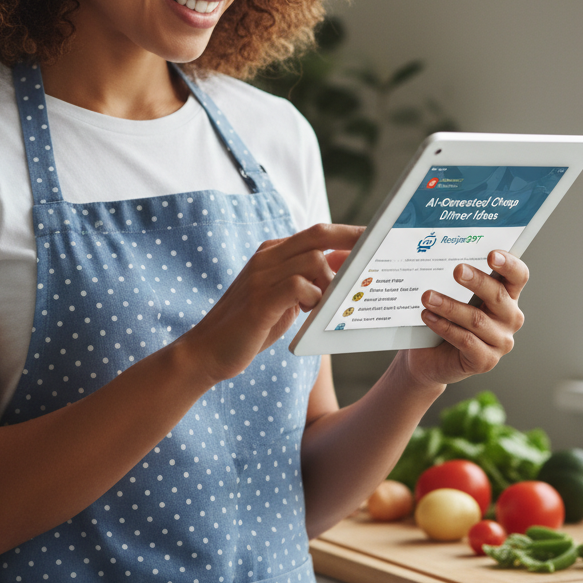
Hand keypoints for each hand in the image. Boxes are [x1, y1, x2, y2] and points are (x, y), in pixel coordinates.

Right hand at [180, 223, 362, 383]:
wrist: (207, 351)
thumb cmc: (251, 326)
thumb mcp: (284, 297)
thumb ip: (308, 279)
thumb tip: (343, 265)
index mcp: (272, 252)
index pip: (317, 231)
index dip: (348, 233)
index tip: (375, 238)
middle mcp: (266, 257)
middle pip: (318, 234)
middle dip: (352, 238)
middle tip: (376, 250)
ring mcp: (261, 276)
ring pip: (313, 260)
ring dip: (332, 282)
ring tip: (330, 303)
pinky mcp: (259, 299)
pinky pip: (299, 286)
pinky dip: (314, 298)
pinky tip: (311, 312)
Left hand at [401, 250, 526, 387]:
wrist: (430, 356)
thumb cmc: (445, 319)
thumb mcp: (454, 295)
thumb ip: (458, 278)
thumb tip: (442, 254)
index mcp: (507, 296)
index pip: (518, 276)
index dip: (509, 264)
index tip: (492, 255)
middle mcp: (509, 318)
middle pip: (498, 296)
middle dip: (477, 281)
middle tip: (457, 270)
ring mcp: (500, 342)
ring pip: (477, 319)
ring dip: (449, 306)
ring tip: (428, 297)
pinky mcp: (486, 360)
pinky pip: (466, 341)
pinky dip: (444, 327)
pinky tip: (428, 317)